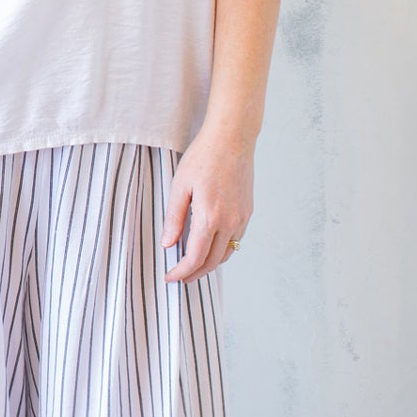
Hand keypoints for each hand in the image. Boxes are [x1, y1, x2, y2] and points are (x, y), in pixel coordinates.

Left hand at [161, 129, 253, 282]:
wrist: (233, 139)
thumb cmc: (203, 157)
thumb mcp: (180, 186)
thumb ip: (174, 217)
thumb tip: (168, 244)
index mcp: (210, 217)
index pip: (195, 257)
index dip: (182, 272)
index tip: (170, 277)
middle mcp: (230, 221)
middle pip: (212, 261)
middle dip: (195, 274)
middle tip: (179, 277)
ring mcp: (242, 218)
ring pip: (226, 253)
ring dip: (209, 264)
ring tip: (193, 266)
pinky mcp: (247, 212)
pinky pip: (235, 240)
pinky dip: (222, 250)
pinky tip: (209, 246)